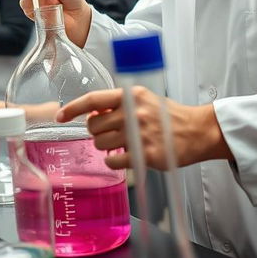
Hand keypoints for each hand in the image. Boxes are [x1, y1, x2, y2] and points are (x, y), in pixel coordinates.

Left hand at [56, 87, 232, 169]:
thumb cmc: (168, 116)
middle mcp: (133, 113)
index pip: (93, 99)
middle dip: (95, 131)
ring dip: (104, 147)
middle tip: (108, 133)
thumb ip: (119, 104)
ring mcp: (139, 135)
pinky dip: (113, 161)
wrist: (197, 132)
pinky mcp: (145, 155)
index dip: (73, 108)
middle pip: (93, 125)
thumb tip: (92, 112)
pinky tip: (123, 157)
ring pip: (100, 144)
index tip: (60, 116)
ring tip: (120, 144)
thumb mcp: (144, 100)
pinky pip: (113, 161)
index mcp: (130, 96)